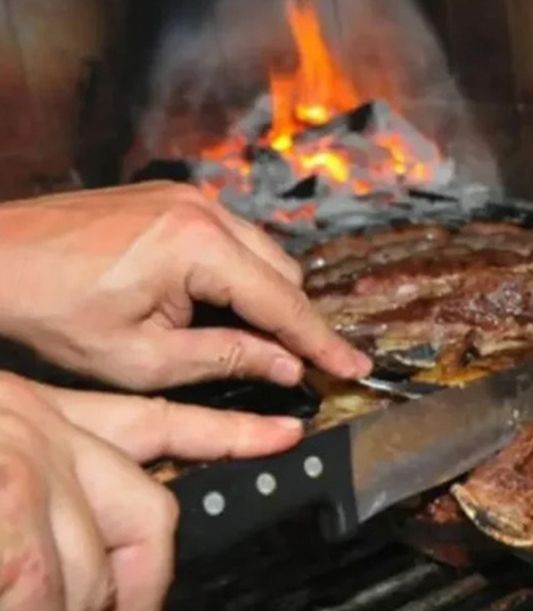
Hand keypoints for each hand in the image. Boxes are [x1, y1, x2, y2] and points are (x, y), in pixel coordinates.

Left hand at [0, 181, 370, 390]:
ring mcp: (187, 196)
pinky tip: (215, 307)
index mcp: (198, 246)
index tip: (356, 369)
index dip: (323, 342)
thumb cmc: (51, 314)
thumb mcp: (143, 358)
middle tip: (298, 367)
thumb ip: (227, 359)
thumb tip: (288, 368)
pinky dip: (239, 275)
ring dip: (266, 298)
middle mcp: (203, 209)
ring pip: (262, 253)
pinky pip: (231, 239)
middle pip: (283, 273)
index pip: (284, 303)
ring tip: (250, 342)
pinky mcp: (170, 196)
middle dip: (294, 322)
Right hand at [0, 373, 303, 610]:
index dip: (231, 435)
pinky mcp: (11, 492)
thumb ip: (41, 505)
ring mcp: (33, 458)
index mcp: (44, 417)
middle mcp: (47, 428)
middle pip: (153, 516)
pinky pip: (46, 592)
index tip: (286, 434)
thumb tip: (58, 565)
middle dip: (132, 594)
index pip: (162, 423)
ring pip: (98, 573)